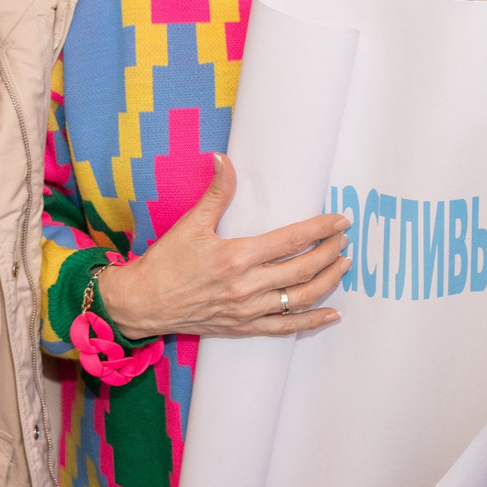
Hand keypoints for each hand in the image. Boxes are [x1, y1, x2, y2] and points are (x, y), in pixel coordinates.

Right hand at [92, 154, 349, 340]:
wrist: (141, 303)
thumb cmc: (164, 263)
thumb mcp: (190, 224)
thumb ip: (216, 193)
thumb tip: (223, 159)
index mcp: (237, 257)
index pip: (291, 239)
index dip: (321, 228)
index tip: (341, 220)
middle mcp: (247, 286)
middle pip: (304, 269)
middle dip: (330, 252)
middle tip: (344, 239)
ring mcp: (248, 311)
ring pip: (301, 298)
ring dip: (328, 282)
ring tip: (343, 265)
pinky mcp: (243, 327)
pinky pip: (286, 328)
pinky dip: (312, 321)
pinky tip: (332, 314)